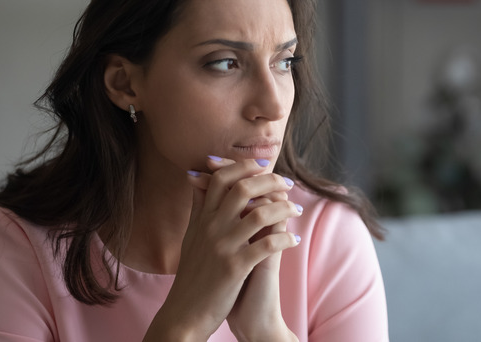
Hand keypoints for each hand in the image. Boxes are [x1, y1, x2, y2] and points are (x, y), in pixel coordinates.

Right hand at [194, 157, 300, 340]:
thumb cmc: (192, 275)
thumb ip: (197, 207)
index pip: (221, 178)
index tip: (264, 167)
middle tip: (287, 183)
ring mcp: (223, 247)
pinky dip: (285, 238)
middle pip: (243, 189)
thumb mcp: (190, 236)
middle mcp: (211, 228)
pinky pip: (268, 245)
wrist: (185, 313)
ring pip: (260, 214)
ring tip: (296, 209)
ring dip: (284, 208)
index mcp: (202, 218)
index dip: (244, 167)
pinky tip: (294, 239)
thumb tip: (196, 177)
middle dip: (270, 181)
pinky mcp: (235, 268)